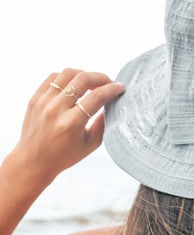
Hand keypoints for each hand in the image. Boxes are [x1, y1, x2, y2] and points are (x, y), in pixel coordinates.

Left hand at [9, 68, 125, 185]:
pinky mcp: (35, 98)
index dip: (112, 89)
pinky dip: (67, 77)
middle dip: (100, 77)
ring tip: (91, 83)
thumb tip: (110, 105)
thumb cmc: (62, 156)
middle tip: (107, 83)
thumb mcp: (89, 145)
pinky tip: (74, 85)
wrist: (33, 161)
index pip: (96, 97)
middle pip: (82, 79)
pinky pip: (53, 78)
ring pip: (67, 73)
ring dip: (84, 74)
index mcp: (71, 123)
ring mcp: (43, 102)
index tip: (120, 87)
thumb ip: (102, 124)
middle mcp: (56, 110)